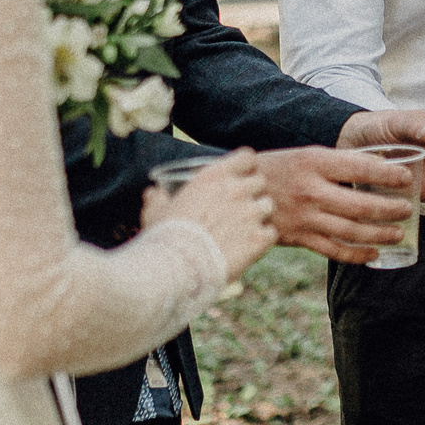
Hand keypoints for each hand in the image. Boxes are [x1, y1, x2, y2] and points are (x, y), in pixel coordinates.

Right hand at [142, 148, 275, 276]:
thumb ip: (157, 199)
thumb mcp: (154, 213)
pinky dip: (262, 240)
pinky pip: (272, 232)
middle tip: (241, 209)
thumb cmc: (163, 237)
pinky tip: (248, 248)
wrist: (176, 267)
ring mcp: (250, 213)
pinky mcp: (259, 238)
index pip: (247, 157)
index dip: (246, 168)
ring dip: (259, 216)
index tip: (240, 179)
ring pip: (268, 206)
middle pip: (261, 182)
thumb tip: (152, 193)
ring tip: (243, 231)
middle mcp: (236, 189)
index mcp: (213, 176)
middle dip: (253, 193)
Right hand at [253, 144, 421, 263]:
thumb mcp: (305, 155)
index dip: (387, 174)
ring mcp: (304, 217)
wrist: (237, 192)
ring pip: (351, 231)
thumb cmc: (278, 169)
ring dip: (379, 235)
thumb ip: (337, 163)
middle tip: (407, 209)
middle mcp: (310, 190)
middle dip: (390, 209)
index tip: (406, 178)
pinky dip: (357, 255)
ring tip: (398, 234)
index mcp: (314, 162)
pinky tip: (373, 254)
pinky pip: (333, 250)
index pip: (360, 167)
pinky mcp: (298, 238)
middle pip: (360, 205)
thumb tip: (379, 165)